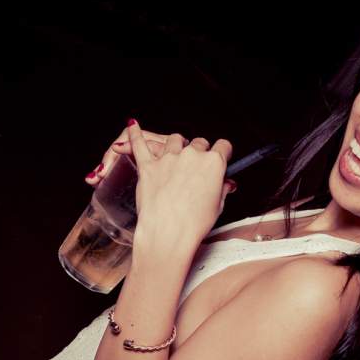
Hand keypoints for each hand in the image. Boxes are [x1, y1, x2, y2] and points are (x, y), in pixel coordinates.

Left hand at [125, 120, 234, 245]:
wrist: (168, 233)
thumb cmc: (193, 224)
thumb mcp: (217, 207)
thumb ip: (222, 190)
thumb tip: (226, 184)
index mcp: (213, 163)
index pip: (223, 146)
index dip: (222, 152)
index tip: (220, 157)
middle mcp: (191, 156)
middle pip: (198, 142)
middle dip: (199, 152)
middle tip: (195, 167)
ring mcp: (168, 159)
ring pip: (174, 140)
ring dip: (176, 146)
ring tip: (174, 156)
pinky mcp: (148, 166)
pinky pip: (139, 144)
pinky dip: (135, 134)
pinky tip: (133, 126)